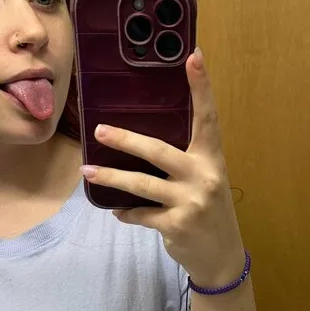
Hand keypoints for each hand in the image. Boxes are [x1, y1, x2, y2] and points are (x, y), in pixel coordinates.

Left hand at [80, 48, 246, 287]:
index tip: (193, 56)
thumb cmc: (207, 209)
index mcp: (211, 158)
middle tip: (100, 129)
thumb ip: (184, 159)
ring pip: (141, 184)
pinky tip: (117, 211)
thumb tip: (140, 139)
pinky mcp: (176, 225)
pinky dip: (126, 212)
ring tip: (89, 169)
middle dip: (126, 140)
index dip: (202, 87)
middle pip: (159, 151)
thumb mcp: (204, 179)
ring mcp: (190, 202)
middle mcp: (204, 176)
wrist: (220, 255)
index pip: (208, 117)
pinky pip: (140, 214)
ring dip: (111, 177)